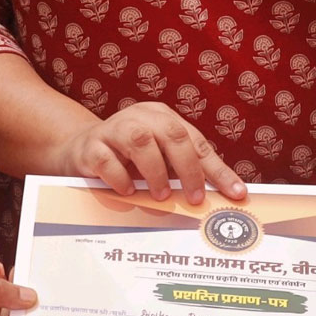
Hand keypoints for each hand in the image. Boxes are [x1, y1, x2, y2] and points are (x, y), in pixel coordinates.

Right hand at [59, 102, 245, 205]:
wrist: (80, 150)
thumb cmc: (128, 159)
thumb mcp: (160, 159)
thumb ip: (186, 171)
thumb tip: (224, 195)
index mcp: (160, 117)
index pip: (195, 141)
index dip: (217, 169)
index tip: (235, 193)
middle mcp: (138, 117)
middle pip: (171, 133)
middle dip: (188, 168)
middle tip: (194, 198)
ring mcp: (112, 129)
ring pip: (139, 141)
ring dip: (155, 172)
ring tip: (161, 195)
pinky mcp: (90, 147)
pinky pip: (106, 160)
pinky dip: (120, 179)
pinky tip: (127, 191)